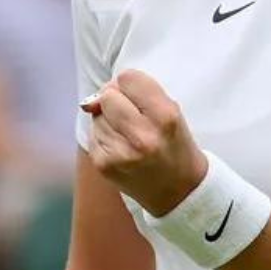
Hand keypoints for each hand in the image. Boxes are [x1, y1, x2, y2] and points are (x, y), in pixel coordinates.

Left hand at [82, 69, 206, 215]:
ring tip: (128, 135)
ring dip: (108, 120)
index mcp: (165, 117)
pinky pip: (92, 134)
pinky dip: (103, 137)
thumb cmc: (174, 145)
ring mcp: (121, 153)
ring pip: (97, 115)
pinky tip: (120, 148)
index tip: (136, 95)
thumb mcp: (172, 112)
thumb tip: (96, 95)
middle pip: (108, 95)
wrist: (178, 192)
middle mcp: (143, 136)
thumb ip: (140, 93)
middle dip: (115, 100)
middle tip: (128, 114)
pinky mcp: (104, 165)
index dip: (129, 84)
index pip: (128, 78)